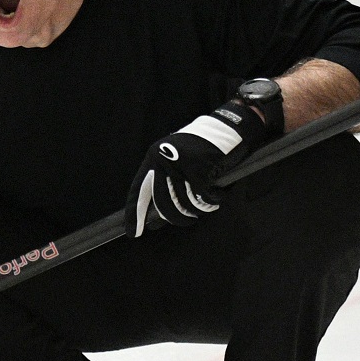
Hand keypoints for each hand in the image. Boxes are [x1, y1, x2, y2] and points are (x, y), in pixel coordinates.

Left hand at [124, 101, 267, 237]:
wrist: (226, 128)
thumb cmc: (202, 149)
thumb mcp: (177, 160)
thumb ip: (166, 183)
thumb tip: (157, 217)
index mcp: (154, 158)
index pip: (139, 190)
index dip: (134, 214)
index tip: (132, 232)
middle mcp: (163, 159)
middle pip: (164, 203)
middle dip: (177, 217)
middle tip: (187, 220)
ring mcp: (180, 163)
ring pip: (185, 202)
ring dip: (198, 208)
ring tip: (206, 204)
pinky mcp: (198, 167)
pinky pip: (202, 196)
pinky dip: (211, 201)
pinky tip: (216, 198)